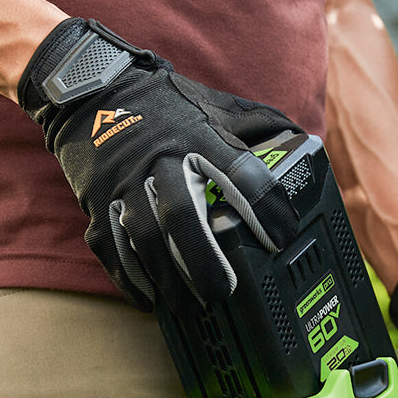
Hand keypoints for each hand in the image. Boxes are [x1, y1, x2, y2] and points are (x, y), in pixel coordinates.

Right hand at [19, 18, 302, 311]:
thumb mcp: (214, 106)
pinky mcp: (98, 202)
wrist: (92, 91)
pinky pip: (112, 247)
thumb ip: (259, 125)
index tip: (281, 237)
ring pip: (144, 238)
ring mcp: (125, 184)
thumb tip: (305, 145)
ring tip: (191, 306)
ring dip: (169, 278)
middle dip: (204, 260)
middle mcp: (160, 161)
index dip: (264, 207)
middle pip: (182, 215)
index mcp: (198, 137)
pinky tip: (149, 300)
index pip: (239, 173)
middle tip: (224, 292)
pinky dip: (130, 278)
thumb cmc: (165, 107)